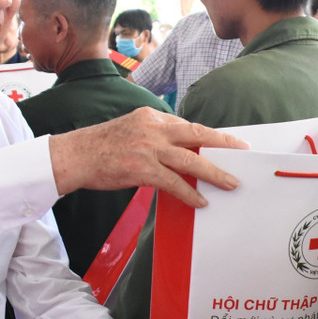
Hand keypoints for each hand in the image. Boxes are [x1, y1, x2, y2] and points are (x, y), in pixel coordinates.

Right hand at [49, 107, 248, 207]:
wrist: (74, 155)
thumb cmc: (100, 146)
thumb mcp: (131, 129)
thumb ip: (155, 136)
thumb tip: (179, 151)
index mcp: (151, 116)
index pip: (188, 126)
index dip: (210, 135)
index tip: (227, 141)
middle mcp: (153, 128)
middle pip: (197, 135)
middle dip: (223, 144)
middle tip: (243, 151)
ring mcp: (148, 148)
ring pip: (190, 160)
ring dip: (213, 173)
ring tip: (231, 183)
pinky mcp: (141, 169)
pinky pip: (173, 182)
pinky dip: (189, 193)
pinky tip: (200, 201)